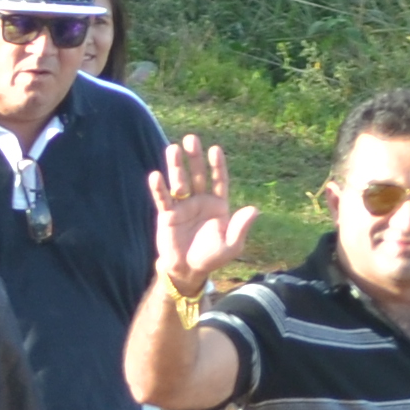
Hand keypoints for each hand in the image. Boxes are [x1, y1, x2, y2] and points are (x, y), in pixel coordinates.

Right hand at [149, 137, 252, 298]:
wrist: (188, 270)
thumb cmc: (212, 257)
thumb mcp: (231, 245)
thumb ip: (241, 227)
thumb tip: (254, 210)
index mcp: (218, 204)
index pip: (218, 180)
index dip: (217, 166)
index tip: (215, 149)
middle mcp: (200, 200)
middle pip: (197, 175)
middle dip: (195, 158)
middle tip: (191, 139)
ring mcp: (183, 206)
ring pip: (179, 181)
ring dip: (176, 166)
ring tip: (173, 149)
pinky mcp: (167, 214)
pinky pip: (163, 199)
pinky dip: (159, 188)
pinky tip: (155, 176)